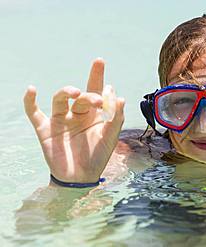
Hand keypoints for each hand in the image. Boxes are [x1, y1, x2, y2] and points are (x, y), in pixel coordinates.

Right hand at [24, 58, 124, 182]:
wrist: (81, 178)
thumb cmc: (97, 156)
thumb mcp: (110, 138)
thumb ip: (115, 118)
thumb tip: (120, 97)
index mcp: (94, 114)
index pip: (96, 91)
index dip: (97, 76)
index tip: (99, 61)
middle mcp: (77, 114)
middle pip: (81, 96)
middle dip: (89, 95)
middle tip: (97, 101)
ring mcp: (60, 120)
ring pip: (60, 99)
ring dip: (65, 92)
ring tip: (74, 92)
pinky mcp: (45, 129)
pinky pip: (34, 113)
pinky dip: (30, 102)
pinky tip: (31, 90)